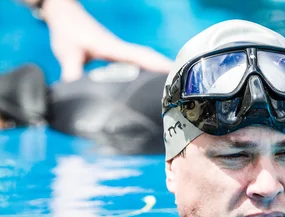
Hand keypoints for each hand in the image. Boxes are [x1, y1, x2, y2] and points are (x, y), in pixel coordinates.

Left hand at [41, 0, 171, 80]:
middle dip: (164, 73)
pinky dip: (144, 73)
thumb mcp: (68, 53)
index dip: (158, 66)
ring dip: (157, 73)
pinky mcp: (115, 55)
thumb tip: (75, 93)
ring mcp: (119, 52)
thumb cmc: (67, 30)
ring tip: (170, 91)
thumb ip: (72, 72)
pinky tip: (148, 86)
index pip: (141, 57)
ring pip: (143, 63)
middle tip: (180, 90)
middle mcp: (120, 50)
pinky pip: (134, 65)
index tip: (174, 76)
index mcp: (114, 48)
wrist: (63, 14)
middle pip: (148, 61)